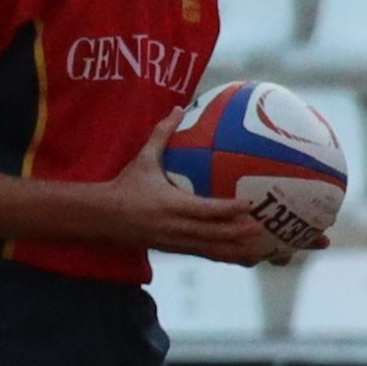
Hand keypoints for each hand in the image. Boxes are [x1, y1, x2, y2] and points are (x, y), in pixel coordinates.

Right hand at [105, 106, 299, 266]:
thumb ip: (162, 135)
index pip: (203, 210)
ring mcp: (176, 242)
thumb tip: (178, 107)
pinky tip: (246, 257)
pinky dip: (226, 256)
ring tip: (262, 252)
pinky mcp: (177, 250)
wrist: (103, 217)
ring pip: (212, 250)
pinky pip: (206, 254)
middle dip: (238, 235)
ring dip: (236, 252)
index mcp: (170, 205)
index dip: (226, 210)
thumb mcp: (143, 160)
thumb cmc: (125, 185)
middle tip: (263, 229)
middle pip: (212, 235)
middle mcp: (175, 227)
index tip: (248, 204)